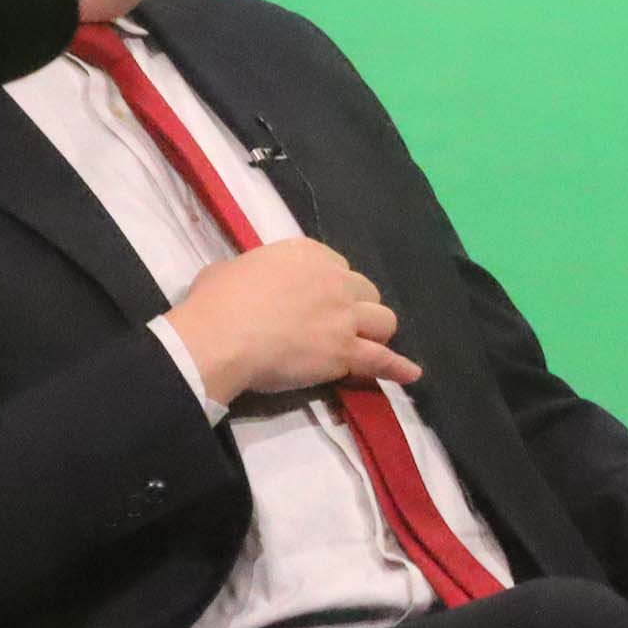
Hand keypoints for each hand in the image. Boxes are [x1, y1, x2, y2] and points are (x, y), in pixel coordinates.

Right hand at [165, 238, 419, 400]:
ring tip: (366, 344)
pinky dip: (397, 368)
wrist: (220, 337)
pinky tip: (411, 374)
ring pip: (383, 321)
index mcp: (307, 253)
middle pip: (366, 292)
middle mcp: (334, 280)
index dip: (331, 287)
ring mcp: (344, 316)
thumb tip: (252, 282)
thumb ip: (256, 272)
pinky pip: (382, 360)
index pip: (337, 266)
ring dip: (376, 332)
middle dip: (356, 307)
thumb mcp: (233, 268)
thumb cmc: (215, 301)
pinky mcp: (346, 351)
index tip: (318, 300)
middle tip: (339, 324)